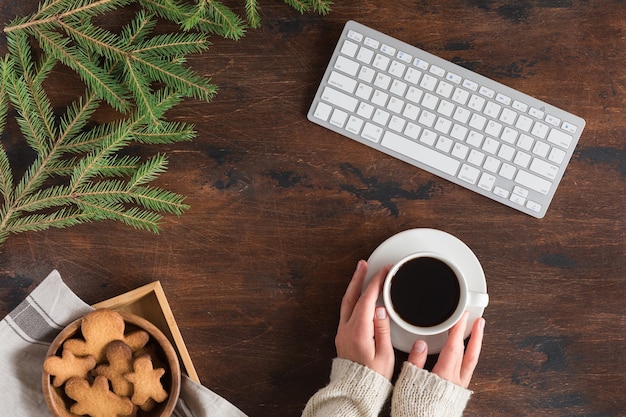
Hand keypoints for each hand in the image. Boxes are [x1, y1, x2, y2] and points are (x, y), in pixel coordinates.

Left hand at [335, 260, 394, 379]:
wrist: (355, 391)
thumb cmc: (372, 378)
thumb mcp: (384, 356)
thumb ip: (383, 330)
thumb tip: (381, 309)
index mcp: (358, 332)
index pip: (367, 300)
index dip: (376, 283)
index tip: (384, 271)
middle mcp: (347, 330)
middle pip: (351, 297)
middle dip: (359, 278)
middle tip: (365, 264)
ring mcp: (342, 332)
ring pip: (346, 303)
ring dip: (354, 287)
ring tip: (361, 274)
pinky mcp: (342, 336)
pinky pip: (346, 311)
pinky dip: (353, 298)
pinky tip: (359, 296)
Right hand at [407, 312, 484, 387]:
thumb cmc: (417, 405)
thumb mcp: (409, 381)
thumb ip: (415, 361)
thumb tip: (420, 344)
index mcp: (443, 376)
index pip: (453, 347)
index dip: (458, 330)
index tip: (462, 317)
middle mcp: (455, 382)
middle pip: (467, 353)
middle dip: (473, 335)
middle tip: (477, 321)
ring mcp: (459, 388)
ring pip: (471, 362)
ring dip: (476, 346)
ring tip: (478, 333)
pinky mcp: (459, 394)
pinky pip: (468, 371)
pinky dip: (471, 358)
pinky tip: (469, 354)